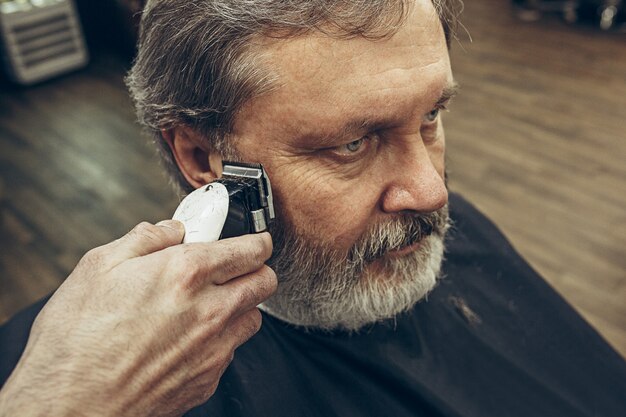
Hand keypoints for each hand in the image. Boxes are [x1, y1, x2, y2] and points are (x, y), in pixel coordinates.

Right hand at [0, 221, 276, 416]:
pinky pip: (231, 350)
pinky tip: (188, 337)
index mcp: (186, 274)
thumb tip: (170, 229)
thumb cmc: (76, 341)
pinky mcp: (208, 379)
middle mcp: (210, 310)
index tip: (252, 241)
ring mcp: (213, 349)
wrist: (69, 407)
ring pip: (253, 317)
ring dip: (240, 305)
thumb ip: (145, 239)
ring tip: (207, 303)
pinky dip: (220, 339)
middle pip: (266, 281)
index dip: (255, 241)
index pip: (251, 249)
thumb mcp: (98, 267)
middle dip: (255, 269)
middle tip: (233, 268)